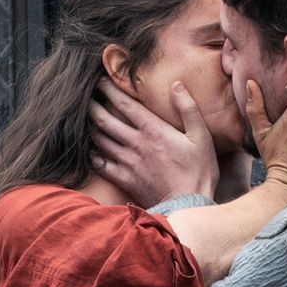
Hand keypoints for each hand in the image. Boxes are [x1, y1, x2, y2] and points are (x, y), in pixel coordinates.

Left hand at [91, 76, 217, 207]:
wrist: (188, 205)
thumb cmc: (198, 171)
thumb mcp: (201, 136)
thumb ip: (188, 108)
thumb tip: (176, 85)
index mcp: (153, 129)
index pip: (125, 104)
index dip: (110, 90)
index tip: (100, 80)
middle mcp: (135, 143)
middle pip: (105, 121)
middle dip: (93, 106)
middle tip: (86, 98)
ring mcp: (127, 162)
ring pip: (100, 141)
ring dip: (91, 128)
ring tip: (86, 120)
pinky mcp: (124, 179)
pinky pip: (101, 165)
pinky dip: (94, 156)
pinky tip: (92, 151)